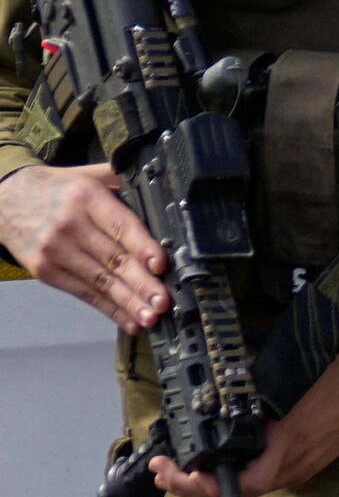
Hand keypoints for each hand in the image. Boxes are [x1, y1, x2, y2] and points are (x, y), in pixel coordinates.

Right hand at [0, 161, 167, 331]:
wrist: (3, 200)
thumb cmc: (54, 190)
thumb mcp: (86, 176)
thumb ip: (121, 180)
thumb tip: (162, 190)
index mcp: (86, 197)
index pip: (120, 225)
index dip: (143, 247)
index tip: (160, 265)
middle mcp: (70, 225)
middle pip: (114, 259)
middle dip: (142, 284)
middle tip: (164, 301)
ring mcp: (55, 251)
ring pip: (101, 281)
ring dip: (129, 303)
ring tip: (151, 317)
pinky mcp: (45, 271)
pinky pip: (84, 293)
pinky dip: (109, 309)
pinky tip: (129, 320)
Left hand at [158, 352, 338, 496]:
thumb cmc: (337, 383)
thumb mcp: (285, 386)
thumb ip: (251, 396)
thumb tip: (217, 390)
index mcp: (284, 456)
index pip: (231, 487)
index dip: (193, 485)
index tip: (166, 469)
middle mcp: (289, 469)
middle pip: (232, 494)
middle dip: (190, 487)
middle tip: (161, 470)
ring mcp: (298, 467)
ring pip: (244, 487)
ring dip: (208, 481)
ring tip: (180, 467)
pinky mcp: (302, 460)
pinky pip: (259, 474)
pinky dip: (232, 471)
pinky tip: (219, 457)